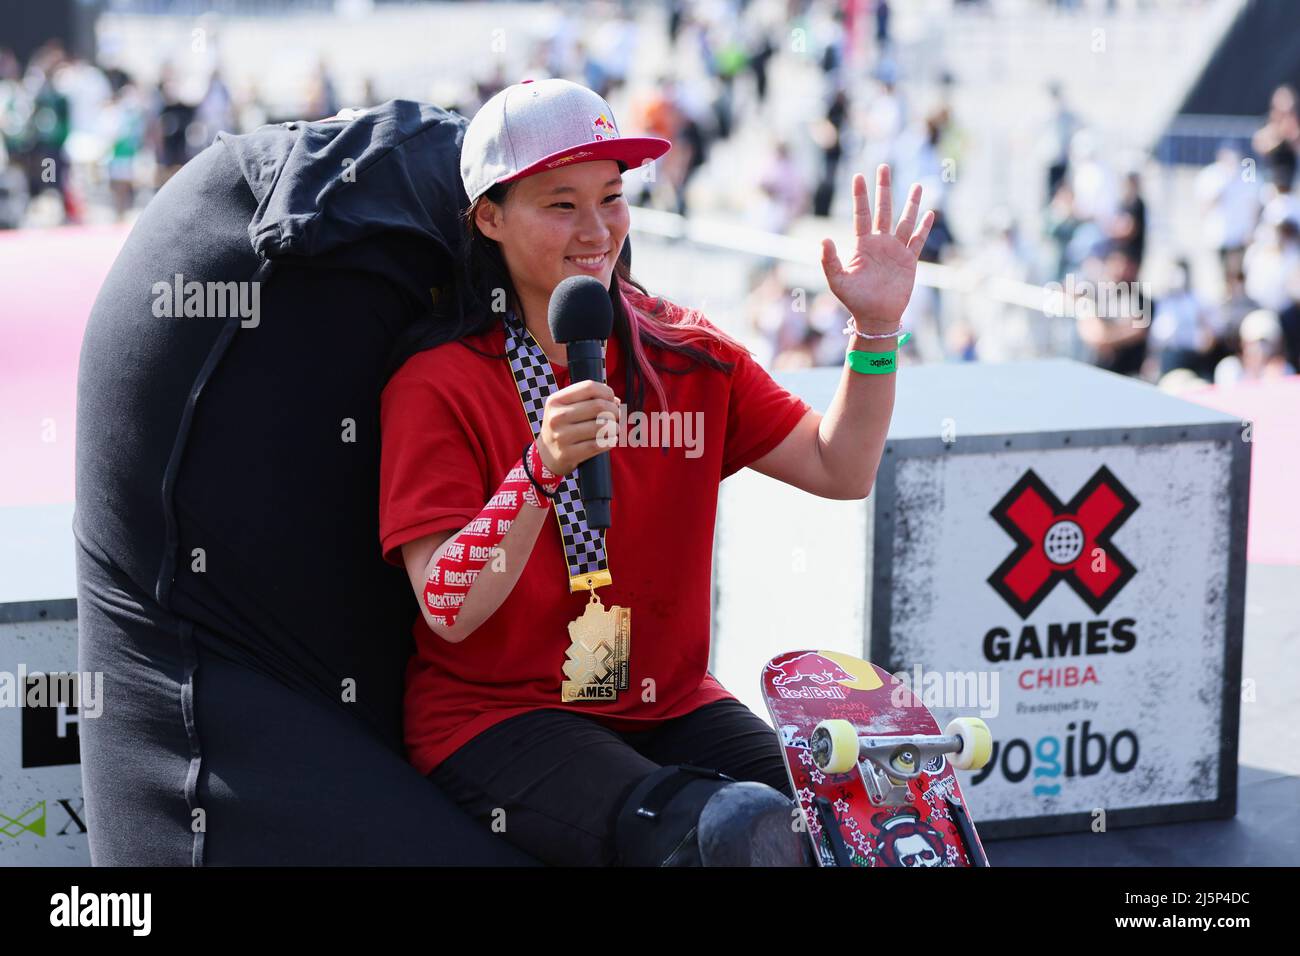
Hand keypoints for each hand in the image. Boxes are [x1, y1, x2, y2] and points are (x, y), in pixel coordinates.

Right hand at [536, 380, 620, 475]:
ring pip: (601, 426)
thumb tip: (616, 402)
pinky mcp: (569, 454)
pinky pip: (598, 445)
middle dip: (614, 411)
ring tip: (614, 428)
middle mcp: (556, 417)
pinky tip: (610, 440)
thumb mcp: (566, 408)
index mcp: (556, 400)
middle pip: (598, 406)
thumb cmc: (564, 427)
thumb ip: (589, 400)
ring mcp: (561, 437)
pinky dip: (610, 441)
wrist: (547, 454)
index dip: (607, 392)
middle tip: (617, 416)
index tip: (612, 400)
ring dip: (615, 427)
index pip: (589, 387)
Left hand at [821, 165, 933, 331]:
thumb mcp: (837, 280)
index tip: (859, 176)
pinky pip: (917, 240)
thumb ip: (829, 260)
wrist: (875, 317)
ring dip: (911, 203)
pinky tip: (929, 214)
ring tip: (917, 185)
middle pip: (883, 210)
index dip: (860, 196)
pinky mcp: (909, 261)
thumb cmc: (854, 300)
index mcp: (862, 245)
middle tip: (884, 167)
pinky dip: (923, 227)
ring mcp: (896, 250)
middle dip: (884, 189)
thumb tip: (824, 239)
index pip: (862, 214)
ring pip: (904, 221)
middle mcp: (880, 243)